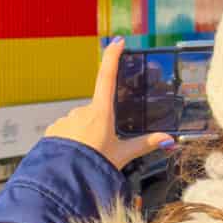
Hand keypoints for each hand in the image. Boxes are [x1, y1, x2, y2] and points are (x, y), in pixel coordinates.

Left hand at [43, 39, 173, 171]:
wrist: (64, 180)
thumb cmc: (94, 166)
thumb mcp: (123, 155)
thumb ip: (145, 144)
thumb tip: (169, 140)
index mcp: (101, 112)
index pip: (107, 77)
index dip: (112, 57)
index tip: (117, 42)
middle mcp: (81, 111)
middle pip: (96, 112)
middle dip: (100, 126)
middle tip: (103, 149)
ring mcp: (65, 120)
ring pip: (79, 122)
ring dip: (85, 135)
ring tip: (87, 156)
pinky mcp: (53, 130)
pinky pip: (66, 131)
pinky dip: (71, 140)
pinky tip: (73, 155)